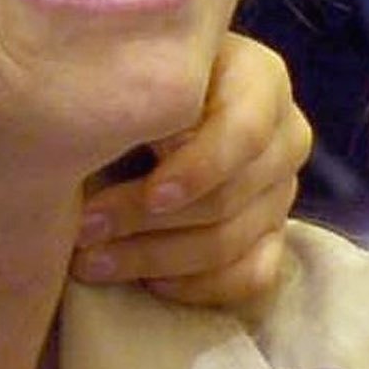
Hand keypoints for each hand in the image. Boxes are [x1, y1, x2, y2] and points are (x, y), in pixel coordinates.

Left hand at [76, 30, 309, 305]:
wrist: (137, 112)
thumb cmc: (132, 88)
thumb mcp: (137, 81)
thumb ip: (148, 103)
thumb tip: (152, 142)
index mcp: (261, 82)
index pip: (245, 134)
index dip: (198, 169)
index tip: (149, 195)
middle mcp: (284, 138)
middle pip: (229, 198)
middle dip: (146, 221)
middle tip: (84, 230)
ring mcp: (281, 194)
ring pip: (229, 244)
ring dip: (152, 259)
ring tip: (90, 260)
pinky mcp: (271, 240)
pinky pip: (249, 279)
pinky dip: (195, 287)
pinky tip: (146, 282)